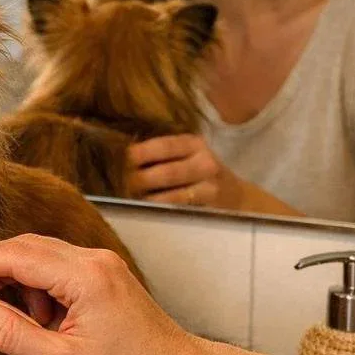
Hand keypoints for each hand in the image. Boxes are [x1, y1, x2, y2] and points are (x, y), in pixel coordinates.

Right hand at [0, 235, 210, 354]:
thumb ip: (11, 334)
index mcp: (84, 277)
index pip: (15, 257)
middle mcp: (92, 260)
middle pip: (24, 248)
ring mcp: (100, 265)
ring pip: (39, 256)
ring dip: (12, 280)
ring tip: (0, 315)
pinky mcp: (102, 276)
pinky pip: (56, 269)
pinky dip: (33, 288)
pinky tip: (33, 319)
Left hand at [126, 134, 242, 208]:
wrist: (235, 196)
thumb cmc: (197, 172)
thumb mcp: (185, 155)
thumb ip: (160, 154)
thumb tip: (119, 157)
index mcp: (193, 144)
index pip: (165, 146)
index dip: (141, 153)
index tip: (119, 159)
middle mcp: (205, 162)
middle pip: (167, 173)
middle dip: (139, 180)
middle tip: (118, 185)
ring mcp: (209, 187)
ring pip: (172, 195)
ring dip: (147, 199)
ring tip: (127, 199)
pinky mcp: (210, 208)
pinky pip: (180, 210)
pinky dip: (160, 211)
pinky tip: (145, 210)